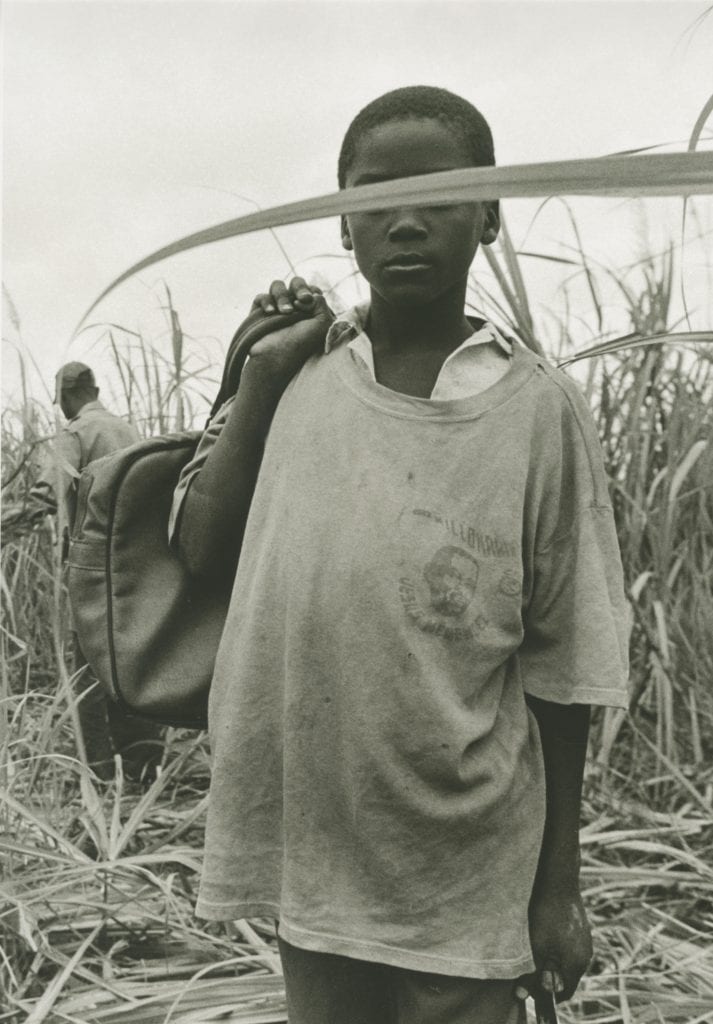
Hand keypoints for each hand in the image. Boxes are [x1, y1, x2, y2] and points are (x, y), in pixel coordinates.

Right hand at [245, 277, 333, 387]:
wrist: (277, 357)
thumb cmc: (302, 343)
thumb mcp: (322, 323)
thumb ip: (321, 302)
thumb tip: (307, 295)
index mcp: (310, 310)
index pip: (311, 289)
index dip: (310, 291)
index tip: (307, 301)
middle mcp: (294, 307)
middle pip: (296, 282)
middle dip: (299, 287)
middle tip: (301, 300)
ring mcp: (276, 308)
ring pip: (278, 286)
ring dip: (283, 296)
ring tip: (285, 313)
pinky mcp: (259, 312)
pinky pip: (261, 297)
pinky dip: (267, 302)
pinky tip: (271, 313)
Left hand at [515, 882, 592, 1004]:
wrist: (558, 881)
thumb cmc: (546, 914)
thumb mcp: (539, 947)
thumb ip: (542, 973)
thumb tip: (539, 994)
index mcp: (577, 964)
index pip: (564, 992)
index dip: (546, 996)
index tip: (528, 989)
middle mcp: (585, 956)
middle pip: (566, 979)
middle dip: (547, 981)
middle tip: (525, 975)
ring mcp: (585, 943)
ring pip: (567, 965)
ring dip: (551, 967)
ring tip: (533, 957)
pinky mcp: (581, 933)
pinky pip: (569, 952)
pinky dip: (556, 955)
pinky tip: (543, 943)